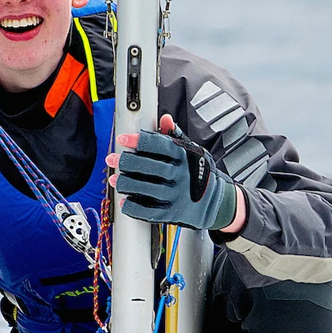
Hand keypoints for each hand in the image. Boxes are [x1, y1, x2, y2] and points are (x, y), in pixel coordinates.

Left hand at [111, 117, 241, 232]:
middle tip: (113, 159)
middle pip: (147, 165)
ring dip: (125, 183)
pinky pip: (147, 211)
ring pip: (144, 188)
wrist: (218, 202)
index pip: (158, 144)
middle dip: (125, 161)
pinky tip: (125, 200)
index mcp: (185, 156)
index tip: (122, 139)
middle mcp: (181, 175)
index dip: (136, 140)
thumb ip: (176, 137)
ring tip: (116, 179)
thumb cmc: (201, 174)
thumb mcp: (194, 152)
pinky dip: (132, 206)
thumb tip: (164, 119)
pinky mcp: (172, 213)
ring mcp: (177, 195)